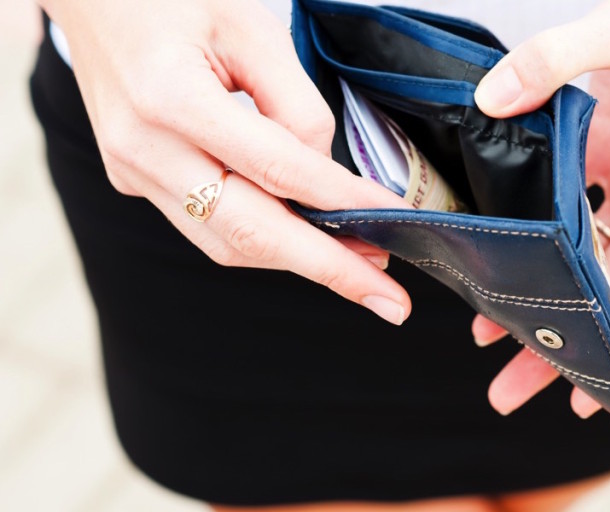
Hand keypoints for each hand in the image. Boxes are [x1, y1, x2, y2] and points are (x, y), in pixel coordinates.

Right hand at [39, 0, 411, 324]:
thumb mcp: (251, 26)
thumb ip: (295, 102)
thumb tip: (323, 171)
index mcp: (169, 96)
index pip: (276, 169)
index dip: (340, 202)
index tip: (390, 223)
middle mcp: (142, 147)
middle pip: (249, 232)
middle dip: (328, 270)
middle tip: (388, 298)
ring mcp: (132, 171)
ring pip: (226, 243)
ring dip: (299, 261)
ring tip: (362, 266)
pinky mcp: (134, 181)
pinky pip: (207, 227)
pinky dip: (263, 239)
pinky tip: (307, 237)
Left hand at [471, 0, 609, 415]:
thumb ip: (561, 55)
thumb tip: (489, 100)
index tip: (589, 397)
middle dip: (564, 345)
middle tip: (507, 392)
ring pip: (588, 260)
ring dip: (544, 299)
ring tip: (488, 342)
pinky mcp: (608, 153)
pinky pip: (571, 210)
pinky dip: (537, 238)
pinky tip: (495, 258)